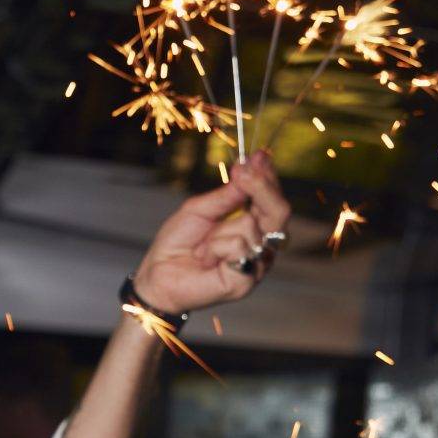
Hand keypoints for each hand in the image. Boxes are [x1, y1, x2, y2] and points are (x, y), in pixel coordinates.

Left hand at [132, 152, 290, 318]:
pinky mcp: (247, 280)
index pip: (271, 197)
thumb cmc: (178, 243)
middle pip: (279, 210)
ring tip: (203, 246)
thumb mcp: (200, 210)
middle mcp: (260, 243)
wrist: (158, 275)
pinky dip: (216, 248)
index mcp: (252, 225)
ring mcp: (256, 263)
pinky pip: (239, 246)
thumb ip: (227, 194)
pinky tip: (206, 259)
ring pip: (252, 226)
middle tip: (243, 172)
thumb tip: (249, 168)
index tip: (257, 157)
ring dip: (220, 231)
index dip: (266, 176)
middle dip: (262, 188)